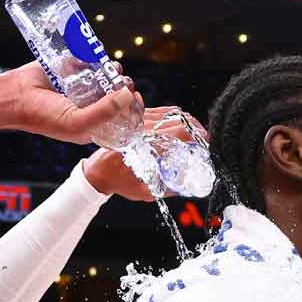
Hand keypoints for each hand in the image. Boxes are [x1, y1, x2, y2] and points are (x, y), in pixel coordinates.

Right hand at [0, 61, 143, 144]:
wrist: (14, 96)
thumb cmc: (42, 116)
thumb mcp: (78, 122)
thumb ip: (105, 112)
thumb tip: (128, 95)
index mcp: (90, 125)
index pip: (119, 118)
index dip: (130, 108)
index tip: (135, 95)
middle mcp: (86, 106)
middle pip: (113, 94)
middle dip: (121, 85)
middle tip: (123, 79)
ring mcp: (78, 87)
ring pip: (103, 75)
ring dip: (110, 70)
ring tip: (111, 67)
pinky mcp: (69, 70)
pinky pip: (88, 61)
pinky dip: (93, 57)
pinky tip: (95, 56)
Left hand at [82, 107, 210, 200]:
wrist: (97, 172)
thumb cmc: (118, 182)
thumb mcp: (145, 191)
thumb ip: (167, 188)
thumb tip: (186, 183)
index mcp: (147, 146)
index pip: (179, 132)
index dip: (196, 136)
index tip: (205, 142)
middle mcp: (143, 130)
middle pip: (179, 119)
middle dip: (195, 127)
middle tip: (202, 137)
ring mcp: (139, 121)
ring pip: (171, 112)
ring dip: (186, 121)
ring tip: (193, 131)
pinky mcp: (135, 119)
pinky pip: (159, 111)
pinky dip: (173, 116)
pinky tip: (178, 124)